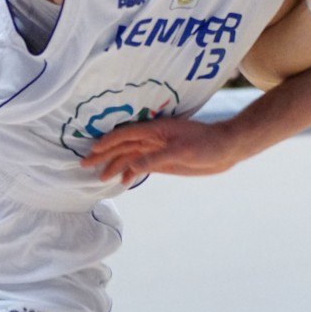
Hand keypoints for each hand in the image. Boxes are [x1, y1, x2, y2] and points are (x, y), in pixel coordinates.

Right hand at [79, 118, 249, 184]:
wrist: (227, 149)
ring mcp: (157, 150)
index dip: (107, 142)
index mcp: (155, 130)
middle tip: (84, 164)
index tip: (92, 149)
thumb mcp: (182, 151)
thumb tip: (131, 167)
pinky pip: (141, 166)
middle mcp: (152, 139)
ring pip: (129, 157)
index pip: (125, 134)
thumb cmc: (207, 143)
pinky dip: (129, 172)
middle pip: (122, 146)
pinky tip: (121, 181)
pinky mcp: (163, 162)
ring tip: (100, 177)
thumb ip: (156, 158)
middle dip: (103, 154)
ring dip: (114, 165)